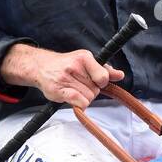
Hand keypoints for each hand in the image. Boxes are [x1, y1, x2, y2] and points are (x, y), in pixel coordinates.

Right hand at [2, 45, 123, 108]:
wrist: (41, 66)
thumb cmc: (67, 65)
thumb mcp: (87, 62)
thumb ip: (104, 70)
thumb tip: (120, 75)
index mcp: (84, 57)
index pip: (103, 77)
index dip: (101, 83)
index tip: (94, 81)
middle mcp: (75, 66)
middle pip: (96, 90)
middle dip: (90, 90)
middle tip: (79, 84)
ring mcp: (66, 78)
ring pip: (89, 98)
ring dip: (83, 98)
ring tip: (73, 89)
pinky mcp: (58, 90)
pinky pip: (79, 103)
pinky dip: (80, 104)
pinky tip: (72, 98)